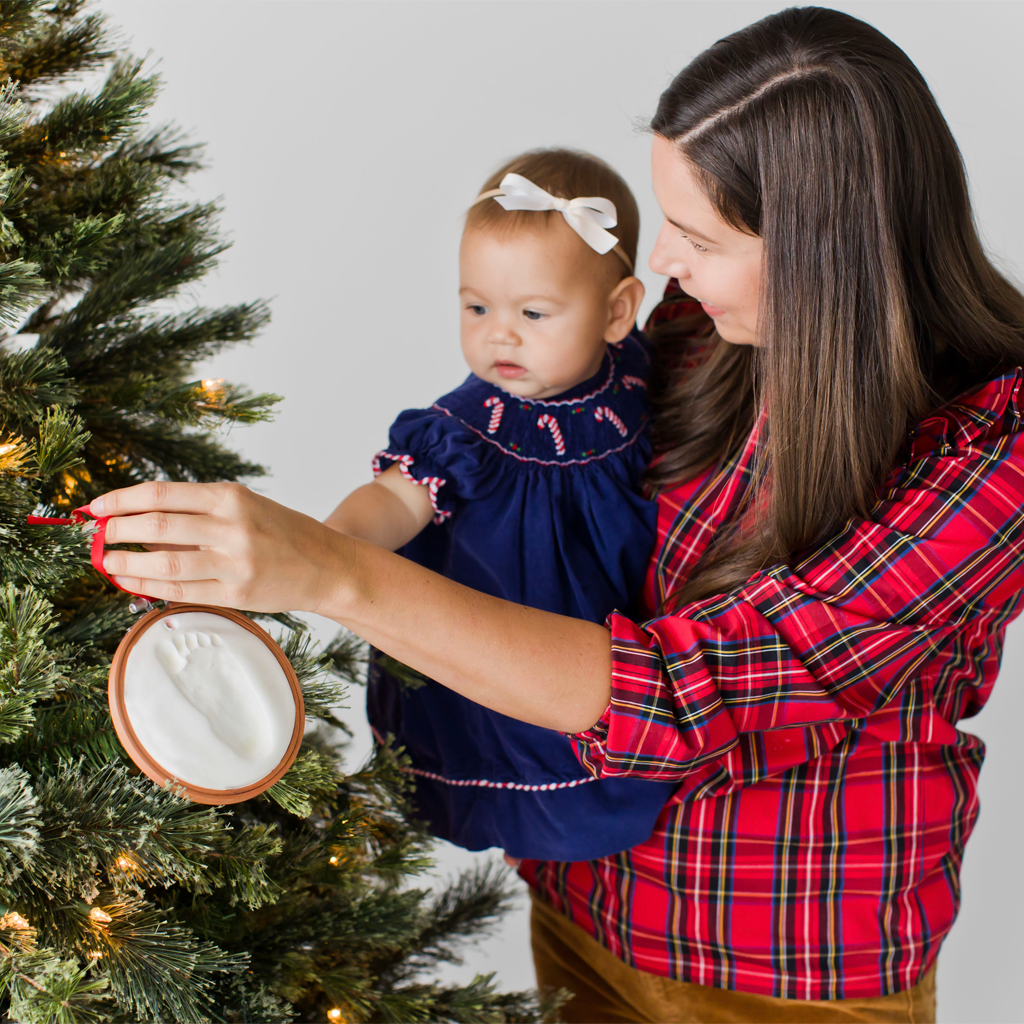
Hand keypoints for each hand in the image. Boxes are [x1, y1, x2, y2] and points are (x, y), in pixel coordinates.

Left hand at [92, 481, 348, 613]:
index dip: (121, 500)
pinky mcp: (236, 595)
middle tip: (95, 534)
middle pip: (157, 526)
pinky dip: (148, 585)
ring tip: (104, 560)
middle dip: (116, 530)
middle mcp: (232, 527)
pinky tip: (129, 580)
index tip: (96, 507)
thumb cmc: (283, 533)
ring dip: (125, 561)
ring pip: (165, 563)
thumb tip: (138, 520)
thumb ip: (199, 513)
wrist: (328, 566)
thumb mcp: (245, 508)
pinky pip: (181, 591)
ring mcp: (235, 564)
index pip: (162, 495)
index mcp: (231, 497)